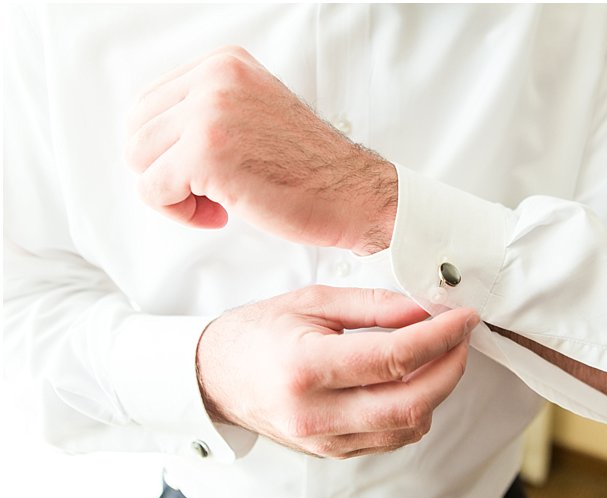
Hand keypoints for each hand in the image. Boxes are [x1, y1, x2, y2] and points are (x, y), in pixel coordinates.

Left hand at [123, 46, 396, 252]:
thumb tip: (155, 134)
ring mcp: (209, 114)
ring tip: (215, 204)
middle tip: (208, 192)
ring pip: (139, 159)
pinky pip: (153, 190)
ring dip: (172, 193)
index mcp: (225, 64)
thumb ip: (211, 108)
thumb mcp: (258, 111)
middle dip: (165, 169)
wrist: (358, 197)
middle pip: (137, 129)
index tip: (205, 171)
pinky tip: (219, 215)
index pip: (151, 102)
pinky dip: (179, 212)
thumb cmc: (314, 170)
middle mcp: (214, 79)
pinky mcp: (206, 154)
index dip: (169, 148)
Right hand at [197, 286, 476, 457]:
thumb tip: (428, 311)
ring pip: (409, 427)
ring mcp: (327, 441)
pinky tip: (413, 382)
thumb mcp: (312, 302)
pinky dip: (416, 410)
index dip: (440, 338)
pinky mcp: (336, 453)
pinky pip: (394, 438)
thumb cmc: (259, 334)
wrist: (214, 378)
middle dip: (450, 370)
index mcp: (306, 369)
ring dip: (437, 392)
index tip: (463, 318)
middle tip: (460, 339)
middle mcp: (316, 414)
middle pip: (411, 403)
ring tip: (439, 357)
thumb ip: (374, 306)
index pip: (394, 359)